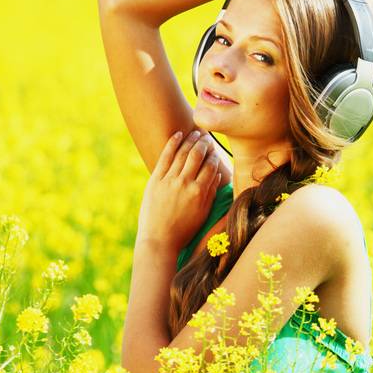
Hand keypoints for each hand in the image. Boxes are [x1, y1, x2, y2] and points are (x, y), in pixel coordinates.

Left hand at [136, 129, 225, 250]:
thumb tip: (217, 175)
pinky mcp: (155, 180)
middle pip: (197, 156)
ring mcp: (169, 180)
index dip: (214, 156)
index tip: (215, 151)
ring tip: (195, 133)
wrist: (159, 239)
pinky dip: (172, 144)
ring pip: (182, 153)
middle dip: (203, 144)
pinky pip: (165, 157)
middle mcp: (185, 183)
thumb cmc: (184, 230)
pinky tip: (178, 135)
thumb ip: (211, 192)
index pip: (210, 167)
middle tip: (207, 136)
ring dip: (190, 140)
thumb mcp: (203, 213)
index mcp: (199, 192)